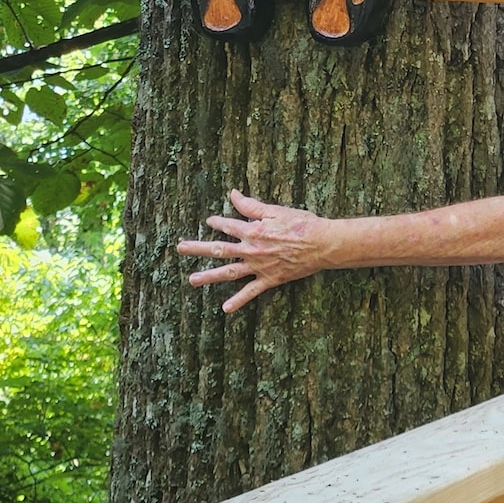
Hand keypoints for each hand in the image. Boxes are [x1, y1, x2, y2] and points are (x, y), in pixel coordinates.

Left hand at [177, 189, 324, 312]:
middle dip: (198, 248)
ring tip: (192, 280)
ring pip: (229, 272)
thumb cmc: (302, 224)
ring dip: (209, 276)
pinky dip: (238, 301)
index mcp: (252, 230)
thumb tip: (233, 194)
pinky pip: (251, 292)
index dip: (217, 222)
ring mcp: (259, 266)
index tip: (210, 221)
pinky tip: (225, 308)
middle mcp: (251, 250)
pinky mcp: (270, 279)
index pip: (228, 226)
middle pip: (220, 249)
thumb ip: (252, 205)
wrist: (322, 244)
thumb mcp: (276, 210)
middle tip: (180, 248)